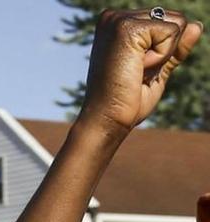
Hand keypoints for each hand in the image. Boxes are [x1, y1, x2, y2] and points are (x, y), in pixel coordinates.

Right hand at [80, 9, 201, 134]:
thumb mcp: (156, 70)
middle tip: (136, 73)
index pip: (165, 22)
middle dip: (164, 52)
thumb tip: (197, 26)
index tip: (135, 71)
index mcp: (118, 24)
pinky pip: (171, 33)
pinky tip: (137, 69)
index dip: (162, 51)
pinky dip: (161, 57)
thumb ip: (174, 48)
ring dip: (163, 55)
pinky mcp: (127, 28)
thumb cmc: (126, 102)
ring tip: (135, 71)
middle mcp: (115, 17)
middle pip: (173, 19)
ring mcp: (120, 20)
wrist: (107, 121)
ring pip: (175, 24)